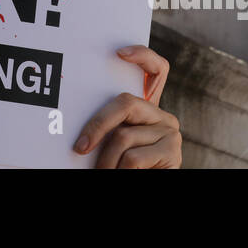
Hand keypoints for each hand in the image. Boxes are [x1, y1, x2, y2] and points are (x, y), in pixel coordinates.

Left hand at [73, 45, 180, 167]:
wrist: (146, 194)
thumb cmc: (119, 165)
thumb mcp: (113, 142)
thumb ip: (110, 125)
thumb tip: (74, 113)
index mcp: (147, 110)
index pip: (156, 69)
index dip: (142, 55)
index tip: (120, 53)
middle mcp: (162, 116)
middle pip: (126, 102)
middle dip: (97, 125)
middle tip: (80, 148)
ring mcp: (170, 133)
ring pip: (123, 136)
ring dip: (105, 161)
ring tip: (100, 172)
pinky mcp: (172, 153)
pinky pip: (133, 158)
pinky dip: (117, 171)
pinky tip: (117, 175)